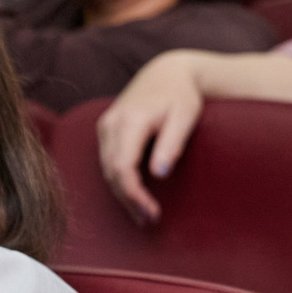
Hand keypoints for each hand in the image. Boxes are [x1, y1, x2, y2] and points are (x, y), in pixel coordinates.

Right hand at [96, 53, 208, 223]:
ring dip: (122, 194)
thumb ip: (171, 144)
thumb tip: (159, 174)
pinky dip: (118, 181)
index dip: (135, 195)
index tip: (152, 213)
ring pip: (106, 169)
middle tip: (150, 220)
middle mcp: (112, 123)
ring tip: (143, 214)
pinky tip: (133, 195)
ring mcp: (105, 126)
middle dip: (129, 200)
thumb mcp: (185, 117)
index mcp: (131, 121)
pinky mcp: (106, 129)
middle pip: (112, 172)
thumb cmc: (181, 95)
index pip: (123, 167)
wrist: (167, 72)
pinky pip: (107, 161)